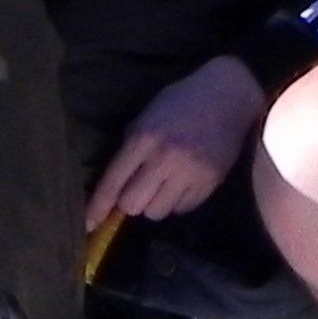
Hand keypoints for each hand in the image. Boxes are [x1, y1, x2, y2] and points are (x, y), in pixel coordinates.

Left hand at [86, 57, 267, 225]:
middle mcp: (165, 158)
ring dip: (155, 203)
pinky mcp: (210, 182)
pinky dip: (177, 201)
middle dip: (130, 202)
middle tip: (138, 189)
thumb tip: (112, 188)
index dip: (98, 206)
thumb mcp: (146, 116)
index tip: (89, 223)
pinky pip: (183, 209)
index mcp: (144, 138)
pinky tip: (182, 182)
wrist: (228, 95)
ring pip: (158, 212)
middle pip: (133, 205)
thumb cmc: (180, 102)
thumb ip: (130, 149)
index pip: (113, 182)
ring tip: (163, 184)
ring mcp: (190, 172)